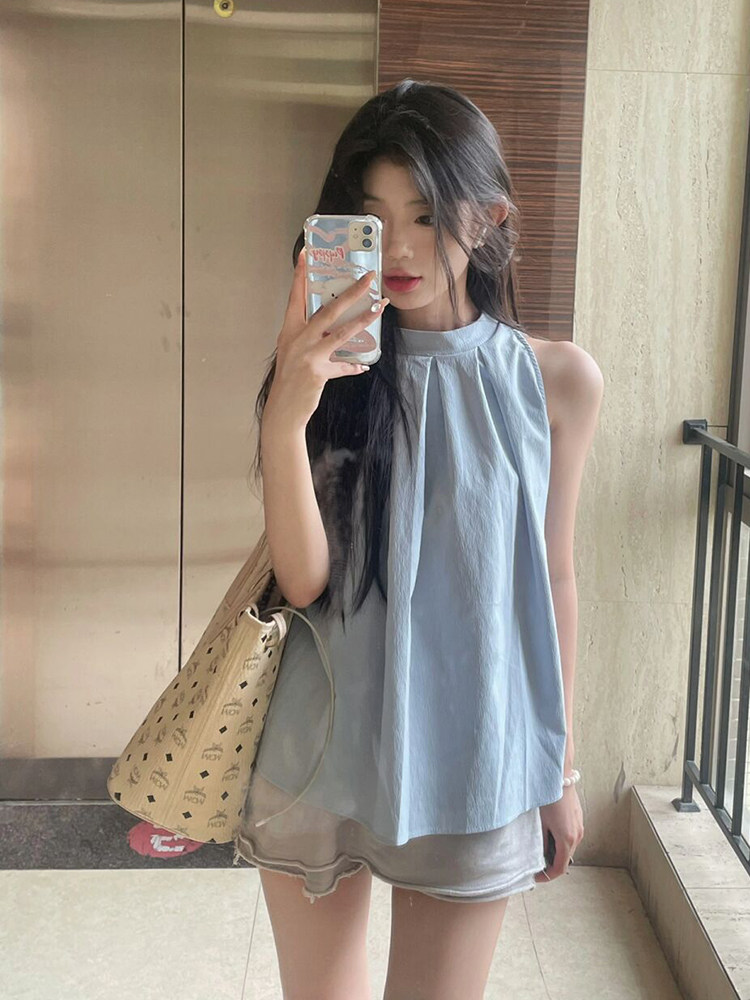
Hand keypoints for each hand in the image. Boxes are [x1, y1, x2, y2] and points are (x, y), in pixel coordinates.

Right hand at [267, 249, 388, 428]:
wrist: (282, 410)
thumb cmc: (288, 380)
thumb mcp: (293, 353)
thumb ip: (310, 338)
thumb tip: (332, 328)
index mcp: (289, 331)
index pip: (295, 297)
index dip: (300, 275)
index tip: (306, 253)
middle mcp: (298, 339)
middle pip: (329, 309)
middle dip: (351, 292)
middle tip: (368, 278)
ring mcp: (309, 355)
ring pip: (342, 332)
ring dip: (364, 319)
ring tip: (379, 308)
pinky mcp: (319, 372)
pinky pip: (343, 366)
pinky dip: (353, 366)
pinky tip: (363, 365)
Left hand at [533, 783, 583, 883]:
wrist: (561, 779)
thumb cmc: (549, 799)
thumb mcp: (541, 823)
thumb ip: (542, 843)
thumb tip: (542, 856)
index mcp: (567, 840)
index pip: (560, 868)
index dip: (548, 876)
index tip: (537, 877)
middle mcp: (577, 836)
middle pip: (565, 860)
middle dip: (551, 865)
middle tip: (537, 864)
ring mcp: (580, 828)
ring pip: (569, 849)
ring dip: (557, 853)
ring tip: (542, 849)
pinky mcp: (579, 820)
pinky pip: (572, 838)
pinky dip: (562, 843)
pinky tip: (550, 836)